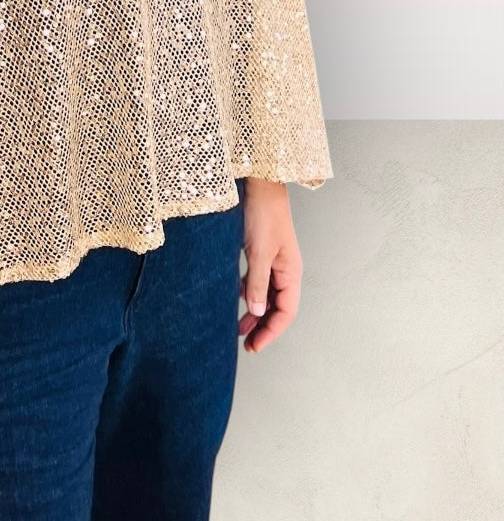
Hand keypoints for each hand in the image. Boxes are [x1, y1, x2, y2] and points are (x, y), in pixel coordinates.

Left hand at [238, 179, 302, 354]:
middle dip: (263, 326)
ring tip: (239, 328)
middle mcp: (286, 270)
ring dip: (255, 311)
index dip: (271, 331)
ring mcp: (275, 261)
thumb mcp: (259, 253)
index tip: (255, 346)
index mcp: (291, 272)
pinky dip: (250, 292)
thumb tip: (257, 311)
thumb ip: (258, 283)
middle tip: (246, 345)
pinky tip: (238, 298)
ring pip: (267, 295)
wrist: (261, 184)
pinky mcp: (263, 252)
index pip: (286, 312)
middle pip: (277, 306)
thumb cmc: (264, 215)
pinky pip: (259, 280)